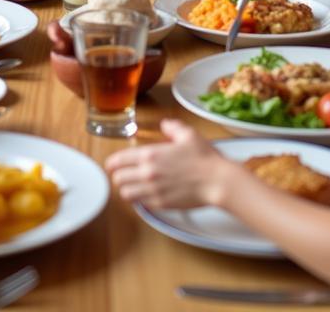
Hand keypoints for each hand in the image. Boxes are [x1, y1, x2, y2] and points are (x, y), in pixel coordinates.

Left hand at [106, 119, 234, 208]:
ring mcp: (153, 191)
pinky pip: (140, 204)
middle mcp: (147, 174)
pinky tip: (146, 193)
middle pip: (118, 179)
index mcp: (150, 155)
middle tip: (124, 173)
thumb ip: (172, 127)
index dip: (112, 162)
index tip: (112, 163)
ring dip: (126, 189)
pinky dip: (139, 199)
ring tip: (133, 185)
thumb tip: (165, 125)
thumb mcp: (188, 134)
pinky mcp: (161, 205)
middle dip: (118, 175)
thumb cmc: (204, 157)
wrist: (217, 181)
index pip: (119, 160)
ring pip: (126, 194)